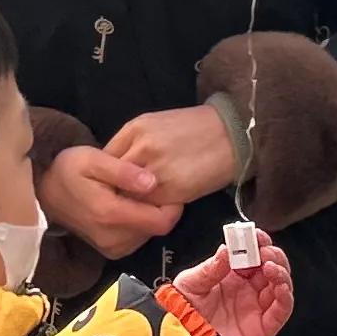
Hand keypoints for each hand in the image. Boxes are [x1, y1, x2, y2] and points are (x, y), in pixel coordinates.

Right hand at [42, 147, 182, 256]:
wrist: (44, 194)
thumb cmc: (68, 170)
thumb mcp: (93, 159)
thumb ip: (124, 171)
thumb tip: (153, 182)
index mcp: (111, 215)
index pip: (161, 221)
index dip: (173, 204)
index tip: (166, 185)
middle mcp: (113, 239)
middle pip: (157, 227)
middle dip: (159, 206)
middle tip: (146, 184)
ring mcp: (112, 248)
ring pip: (150, 233)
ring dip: (149, 214)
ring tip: (134, 193)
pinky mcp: (112, 251)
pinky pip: (138, 238)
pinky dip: (139, 222)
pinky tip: (127, 205)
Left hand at [105, 106, 238, 210]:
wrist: (231, 134)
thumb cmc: (194, 128)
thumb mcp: (154, 125)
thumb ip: (131, 144)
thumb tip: (113, 169)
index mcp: (134, 129)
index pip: (104, 161)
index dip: (105, 176)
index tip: (109, 185)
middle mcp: (142, 149)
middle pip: (113, 181)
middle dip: (114, 191)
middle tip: (118, 200)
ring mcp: (156, 171)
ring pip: (129, 197)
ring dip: (131, 204)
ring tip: (136, 207)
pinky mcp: (173, 191)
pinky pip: (149, 208)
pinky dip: (149, 211)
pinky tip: (155, 208)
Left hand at [166, 235, 294, 335]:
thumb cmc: (183, 313)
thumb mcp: (191, 283)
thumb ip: (211, 267)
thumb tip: (227, 249)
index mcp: (232, 276)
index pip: (253, 255)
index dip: (258, 243)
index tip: (256, 235)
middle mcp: (248, 290)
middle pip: (272, 267)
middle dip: (272, 255)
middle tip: (264, 252)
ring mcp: (258, 308)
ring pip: (281, 285)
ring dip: (281, 271)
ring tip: (270, 266)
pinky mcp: (264, 327)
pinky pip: (283, 309)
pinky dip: (286, 295)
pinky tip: (280, 285)